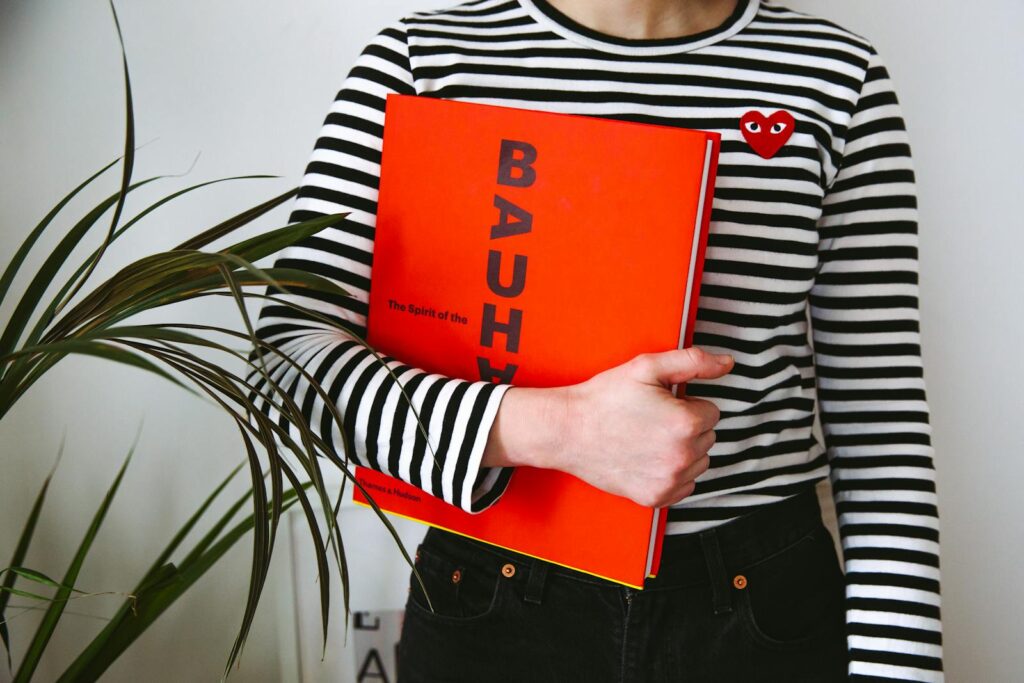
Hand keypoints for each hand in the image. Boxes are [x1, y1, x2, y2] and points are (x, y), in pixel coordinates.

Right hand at [552, 347, 733, 507]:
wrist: (568, 430)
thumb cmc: (604, 398)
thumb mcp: (647, 367)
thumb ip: (693, 362)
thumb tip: (727, 363)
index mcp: (685, 422)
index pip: (711, 411)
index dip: (686, 403)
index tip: (661, 404)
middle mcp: (682, 456)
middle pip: (707, 437)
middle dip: (686, 426)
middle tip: (651, 419)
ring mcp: (669, 481)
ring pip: (698, 462)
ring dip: (682, 450)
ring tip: (648, 438)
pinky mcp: (656, 497)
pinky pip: (684, 486)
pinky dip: (672, 474)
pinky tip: (648, 459)